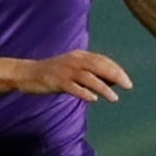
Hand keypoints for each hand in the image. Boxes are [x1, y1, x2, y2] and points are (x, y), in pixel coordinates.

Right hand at [17, 50, 133, 103]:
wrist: (27, 74)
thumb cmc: (52, 73)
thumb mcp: (72, 69)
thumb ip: (90, 73)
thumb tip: (111, 82)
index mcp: (79, 56)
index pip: (102, 60)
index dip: (116, 70)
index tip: (126, 80)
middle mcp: (74, 61)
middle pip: (99, 66)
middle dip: (116, 76)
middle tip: (128, 86)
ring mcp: (65, 71)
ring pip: (89, 78)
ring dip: (103, 88)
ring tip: (114, 99)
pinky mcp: (57, 82)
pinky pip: (74, 87)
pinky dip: (84, 92)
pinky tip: (93, 99)